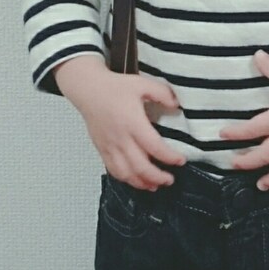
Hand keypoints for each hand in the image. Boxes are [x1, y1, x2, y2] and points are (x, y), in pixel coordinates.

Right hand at [53, 57, 186, 189]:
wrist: (88, 89)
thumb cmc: (114, 87)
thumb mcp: (142, 84)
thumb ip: (162, 93)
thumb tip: (177, 105)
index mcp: (132, 122)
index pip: (154, 147)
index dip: (169, 157)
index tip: (181, 160)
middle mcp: (121, 138)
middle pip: (140, 167)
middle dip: (158, 177)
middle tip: (170, 179)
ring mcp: (110, 146)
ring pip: (126, 173)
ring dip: (142, 183)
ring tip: (156, 185)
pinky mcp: (102, 150)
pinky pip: (114, 170)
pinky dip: (127, 179)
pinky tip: (137, 181)